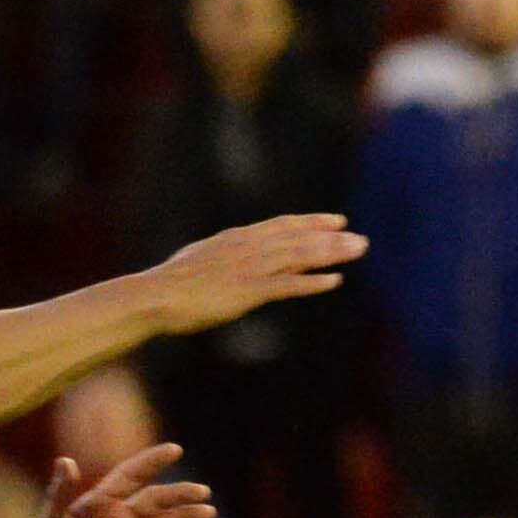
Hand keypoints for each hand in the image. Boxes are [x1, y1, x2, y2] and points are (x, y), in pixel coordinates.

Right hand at [144, 213, 365, 336]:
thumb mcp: (199, 260)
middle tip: (362, 240)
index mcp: (236, 239)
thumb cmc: (170, 284)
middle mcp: (248, 248)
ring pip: (299, 257)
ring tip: (358, 252)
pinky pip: (288, 285)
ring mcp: (249, 268)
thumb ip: (220, 255)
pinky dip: (313, 282)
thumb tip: (227, 255)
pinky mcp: (248, 291)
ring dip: (332, 254)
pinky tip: (335, 281)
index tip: (336, 220)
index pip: (281, 225)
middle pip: (298, 239)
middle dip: (332, 239)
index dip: (311, 222)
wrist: (155, 297)